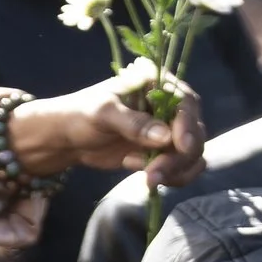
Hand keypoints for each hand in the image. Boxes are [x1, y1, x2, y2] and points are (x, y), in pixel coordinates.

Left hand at [10, 60, 206, 189]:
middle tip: (154, 174)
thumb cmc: (81, 114)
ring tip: (148, 178)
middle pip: (194, 132)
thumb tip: (164, 137)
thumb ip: (133, 123)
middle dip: (179, 157)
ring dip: (176, 170)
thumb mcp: (103, 113)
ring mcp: (169, 129)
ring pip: (192, 154)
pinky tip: (143, 173)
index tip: (180, 145)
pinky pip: (183, 168)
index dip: (187, 124)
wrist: (68, 138)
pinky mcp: (164, 152)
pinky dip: (172, 176)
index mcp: (157, 82)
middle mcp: (169, 104)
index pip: (186, 102)